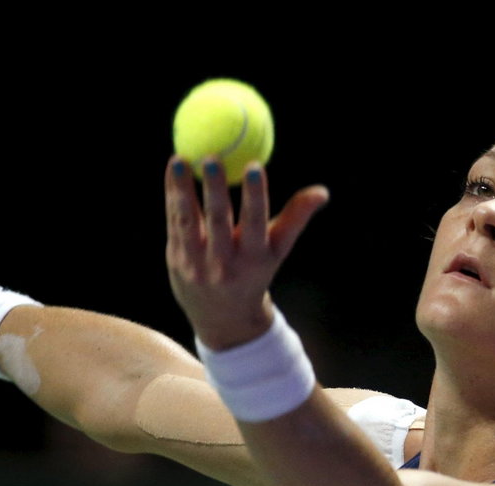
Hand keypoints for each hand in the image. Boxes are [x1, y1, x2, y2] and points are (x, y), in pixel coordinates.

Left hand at [165, 156, 328, 349]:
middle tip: (211, 157)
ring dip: (182, 190)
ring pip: (188, 221)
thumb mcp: (277, 250)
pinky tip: (174, 168)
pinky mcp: (177, 259)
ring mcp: (197, 263)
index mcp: (254, 257)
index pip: (255, 222)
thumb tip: (322, 191)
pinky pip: (174, 222)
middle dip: (215, 189)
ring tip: (180, 160)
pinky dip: (172, 194)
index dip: (255, 194)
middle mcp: (224, 263)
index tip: (253, 165)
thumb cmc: (255, 272)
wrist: (222, 318)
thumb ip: (296, 218)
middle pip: (218, 221)